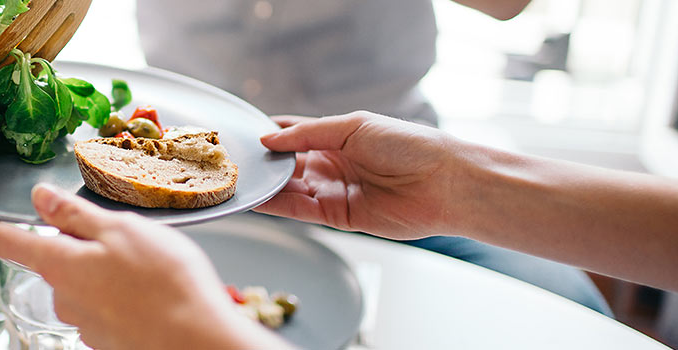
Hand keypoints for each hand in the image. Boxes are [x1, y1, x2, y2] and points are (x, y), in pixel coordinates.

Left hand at [0, 184, 288, 349]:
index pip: (2, 241)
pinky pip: (109, 306)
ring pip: (87, 284)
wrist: (199, 342)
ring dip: (109, 271)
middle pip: (56, 260)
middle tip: (124, 235)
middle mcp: (64, 298)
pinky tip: (154, 292)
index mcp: (60, 265)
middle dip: (80, 245)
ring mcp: (86, 324)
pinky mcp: (109, 339)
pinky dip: (126, 295)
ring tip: (152, 266)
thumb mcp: (120, 230)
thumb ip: (74, 215)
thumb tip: (39, 198)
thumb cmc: (166, 284)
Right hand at [255, 111, 462, 239]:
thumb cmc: (408, 145)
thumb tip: (269, 139)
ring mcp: (334, 191)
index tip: (243, 134)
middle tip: (233, 161)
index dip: (270, 134)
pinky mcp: (338, 217)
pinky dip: (279, 205)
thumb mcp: (353, 127)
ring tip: (239, 181)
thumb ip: (308, 134)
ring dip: (267, 186)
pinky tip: (258, 199)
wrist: (444, 183)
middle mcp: (333, 164)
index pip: (294, 133)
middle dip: (263, 163)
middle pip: (288, 164)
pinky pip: (301, 211)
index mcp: (338, 136)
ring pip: (290, 188)